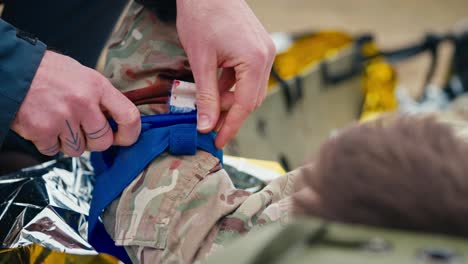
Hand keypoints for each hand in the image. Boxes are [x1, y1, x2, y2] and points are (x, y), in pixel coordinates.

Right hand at [11, 51, 140, 156]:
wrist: (11, 70)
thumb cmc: (48, 73)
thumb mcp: (83, 75)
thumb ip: (101, 98)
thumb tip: (117, 122)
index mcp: (98, 86)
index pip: (129, 116)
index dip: (131, 133)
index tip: (125, 138)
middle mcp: (83, 102)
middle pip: (103, 141)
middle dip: (94, 142)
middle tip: (82, 130)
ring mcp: (62, 118)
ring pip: (78, 150)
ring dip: (69, 142)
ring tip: (59, 122)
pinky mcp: (41, 131)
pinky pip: (54, 151)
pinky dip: (49, 143)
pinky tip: (44, 125)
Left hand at [176, 0, 274, 147]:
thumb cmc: (201, 16)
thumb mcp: (200, 61)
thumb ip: (206, 96)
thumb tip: (206, 125)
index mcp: (255, 60)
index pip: (244, 105)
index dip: (230, 126)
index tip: (217, 141)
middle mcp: (266, 56)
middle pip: (251, 99)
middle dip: (230, 114)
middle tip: (208, 123)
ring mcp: (264, 50)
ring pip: (251, 88)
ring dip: (231, 99)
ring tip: (209, 105)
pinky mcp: (258, 46)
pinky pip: (249, 75)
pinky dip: (233, 85)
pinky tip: (216, 87)